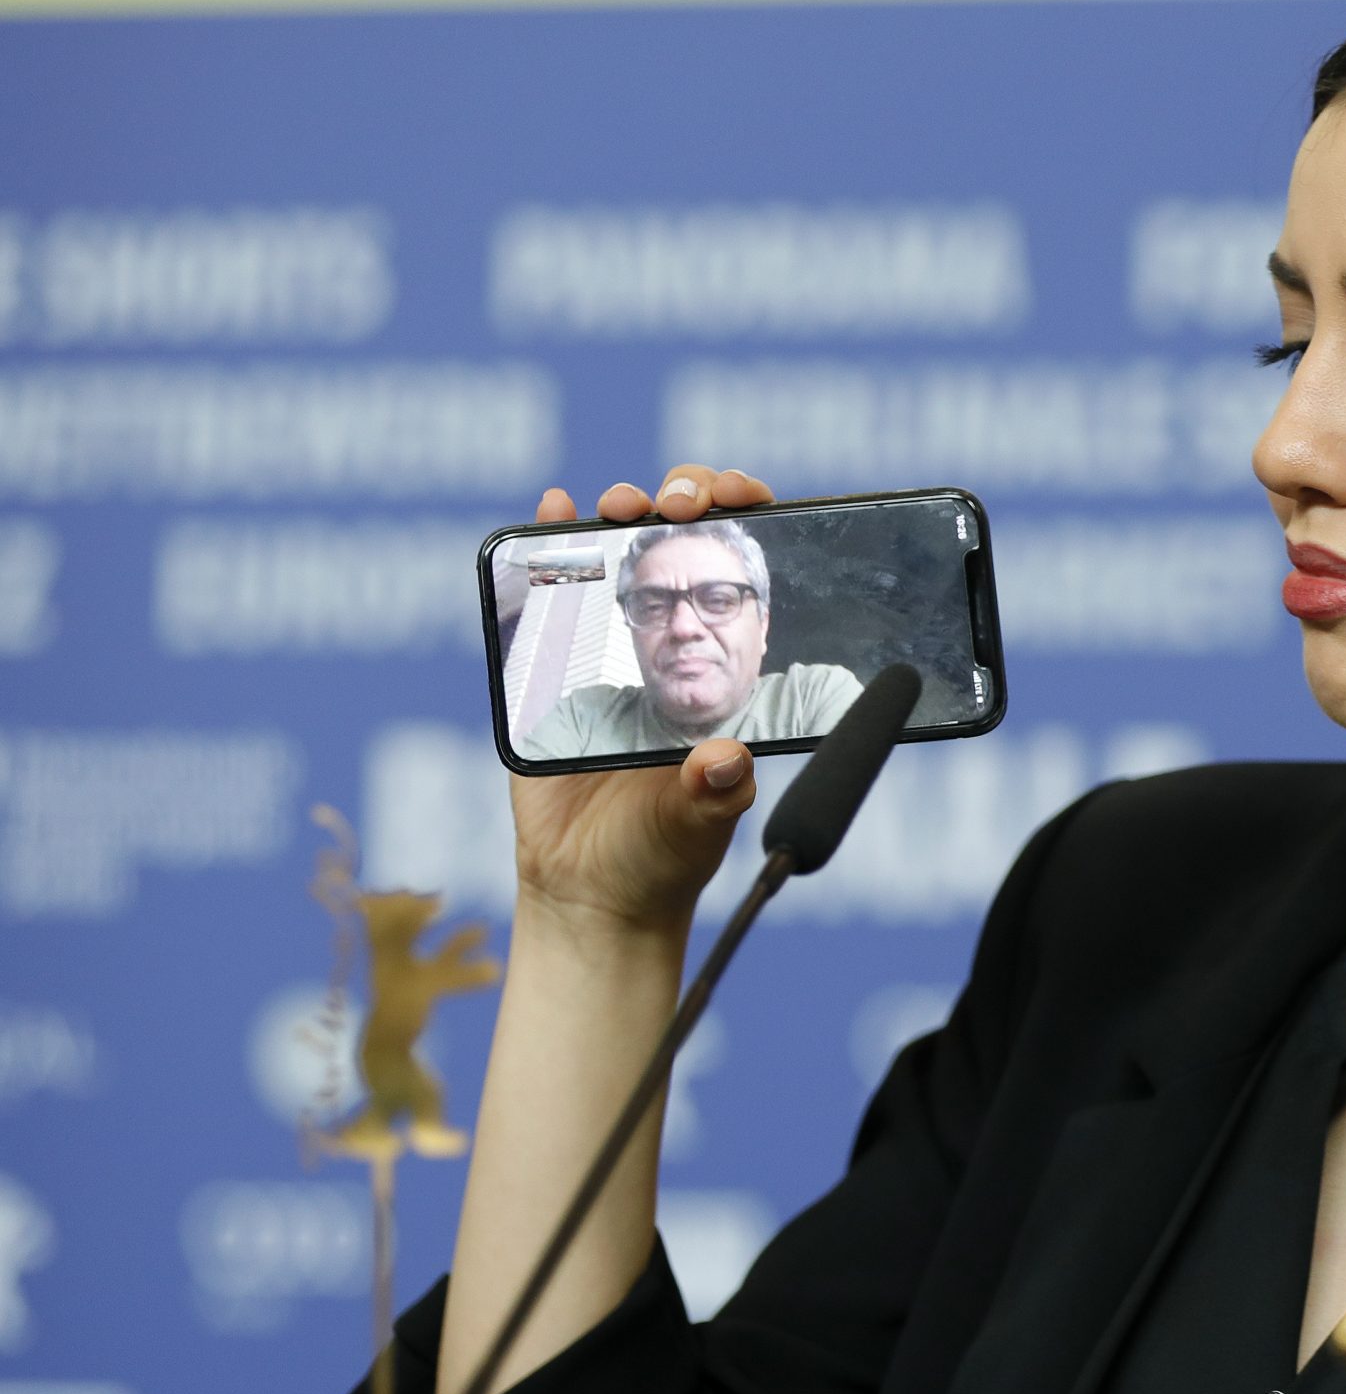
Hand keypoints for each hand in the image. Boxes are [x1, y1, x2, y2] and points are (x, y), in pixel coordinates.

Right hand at [508, 465, 780, 932]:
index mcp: (721, 672)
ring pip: (620, 556)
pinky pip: (551, 594)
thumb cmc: (660, 858)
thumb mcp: (697, 824)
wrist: (588, 894)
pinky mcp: (550, 668)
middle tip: (681, 504)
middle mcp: (670, 649)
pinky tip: (552, 507)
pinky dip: (549, 544)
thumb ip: (711, 795)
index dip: (747, 526)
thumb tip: (723, 762)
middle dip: (687, 502)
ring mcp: (608, 651)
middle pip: (684, 548)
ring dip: (623, 512)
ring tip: (620, 504)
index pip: (743, 577)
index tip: (745, 500)